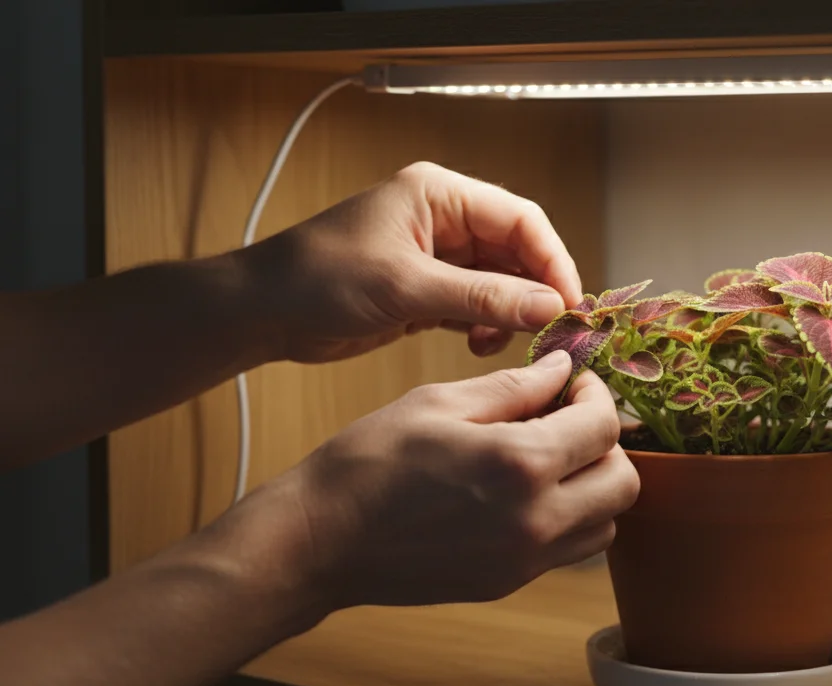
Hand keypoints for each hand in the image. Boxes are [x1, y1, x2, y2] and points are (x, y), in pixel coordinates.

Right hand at [237, 349, 638, 611]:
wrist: (320, 541)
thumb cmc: (368, 463)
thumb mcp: (440, 402)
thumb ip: (514, 387)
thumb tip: (563, 370)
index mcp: (521, 464)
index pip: (604, 427)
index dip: (597, 395)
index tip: (574, 383)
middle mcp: (536, 520)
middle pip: (624, 482)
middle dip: (607, 443)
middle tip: (570, 419)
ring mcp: (525, 560)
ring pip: (607, 523)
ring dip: (595, 485)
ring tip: (552, 457)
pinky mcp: (509, 582)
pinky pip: (569, 549)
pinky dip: (570, 517)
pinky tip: (527, 491)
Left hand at [241, 161, 583, 363]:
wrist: (261, 313)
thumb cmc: (318, 281)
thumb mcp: (406, 287)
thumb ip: (482, 297)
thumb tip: (549, 306)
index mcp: (440, 195)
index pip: (521, 220)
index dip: (553, 260)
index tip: (570, 304)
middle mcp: (445, 219)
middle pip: (517, 251)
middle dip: (534, 291)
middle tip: (549, 332)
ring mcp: (436, 255)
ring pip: (501, 281)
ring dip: (509, 313)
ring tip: (496, 341)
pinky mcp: (426, 288)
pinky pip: (477, 304)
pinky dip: (485, 325)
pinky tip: (476, 344)